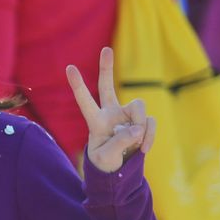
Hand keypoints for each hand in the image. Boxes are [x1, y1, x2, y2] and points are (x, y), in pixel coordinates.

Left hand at [67, 47, 153, 173]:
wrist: (119, 170)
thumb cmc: (105, 163)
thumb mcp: (106, 157)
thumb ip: (120, 142)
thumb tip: (137, 128)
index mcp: (95, 121)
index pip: (85, 100)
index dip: (78, 85)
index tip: (68, 67)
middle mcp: (110, 113)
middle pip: (107, 86)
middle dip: (107, 67)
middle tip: (105, 49)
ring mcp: (127, 116)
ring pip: (139, 109)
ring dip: (141, 127)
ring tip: (135, 145)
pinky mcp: (141, 122)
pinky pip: (150, 122)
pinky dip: (149, 136)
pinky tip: (142, 148)